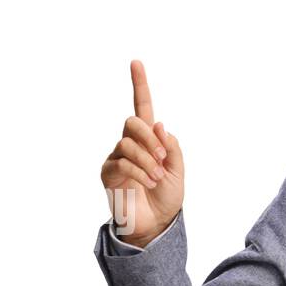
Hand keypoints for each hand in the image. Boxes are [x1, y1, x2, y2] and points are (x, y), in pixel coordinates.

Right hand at [100, 60, 184, 246]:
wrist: (156, 223)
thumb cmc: (166, 197)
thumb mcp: (178, 170)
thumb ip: (171, 146)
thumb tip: (159, 124)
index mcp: (149, 139)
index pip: (142, 107)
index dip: (140, 85)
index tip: (136, 62)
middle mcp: (130, 143)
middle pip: (133, 122)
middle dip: (150, 138)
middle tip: (163, 159)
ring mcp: (117, 156)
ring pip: (128, 143)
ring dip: (147, 160)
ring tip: (157, 177)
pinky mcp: (108, 172)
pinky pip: (121, 161)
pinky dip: (139, 171)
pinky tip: (148, 183)